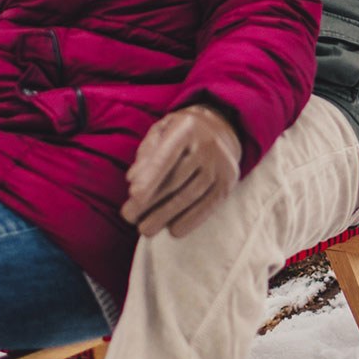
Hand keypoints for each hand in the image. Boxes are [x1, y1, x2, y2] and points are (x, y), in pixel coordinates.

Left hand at [122, 104, 242, 237]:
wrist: (220, 130)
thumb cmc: (181, 134)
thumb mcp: (162, 130)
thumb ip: (147, 152)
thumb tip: (133, 178)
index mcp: (187, 127)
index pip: (167, 155)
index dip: (151, 176)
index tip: (134, 195)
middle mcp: (208, 144)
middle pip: (177, 179)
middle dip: (151, 201)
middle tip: (129, 216)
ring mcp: (221, 164)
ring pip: (191, 195)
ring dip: (166, 215)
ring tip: (145, 229)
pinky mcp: (228, 181)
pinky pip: (209, 205)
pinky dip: (191, 220)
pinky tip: (173, 230)